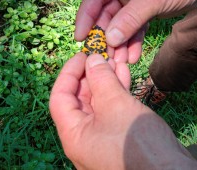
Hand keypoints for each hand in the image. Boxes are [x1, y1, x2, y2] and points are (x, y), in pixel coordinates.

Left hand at [49, 53, 196, 168]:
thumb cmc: (136, 141)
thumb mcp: (115, 105)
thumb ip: (101, 79)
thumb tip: (92, 59)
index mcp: (73, 134)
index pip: (60, 97)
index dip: (69, 73)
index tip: (82, 55)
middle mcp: (84, 135)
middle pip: (80, 97)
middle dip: (91, 74)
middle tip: (102, 55)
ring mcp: (102, 134)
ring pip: (98, 100)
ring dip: (106, 79)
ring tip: (115, 61)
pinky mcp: (118, 133)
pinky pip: (112, 107)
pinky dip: (117, 90)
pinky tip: (124, 74)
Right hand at [75, 0, 196, 63]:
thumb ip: (129, 19)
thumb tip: (108, 39)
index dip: (86, 16)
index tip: (80, 37)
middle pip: (105, 13)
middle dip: (106, 36)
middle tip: (103, 56)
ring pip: (118, 24)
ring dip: (119, 43)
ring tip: (121, 61)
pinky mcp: (142, 11)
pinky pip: (132, 28)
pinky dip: (132, 42)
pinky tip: (132, 56)